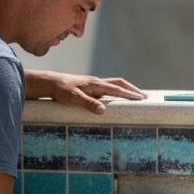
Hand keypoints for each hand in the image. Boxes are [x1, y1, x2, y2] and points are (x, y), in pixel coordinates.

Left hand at [25, 69, 147, 113]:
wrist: (50, 83)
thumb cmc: (61, 90)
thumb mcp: (73, 98)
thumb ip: (88, 104)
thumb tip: (103, 110)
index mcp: (95, 84)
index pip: (116, 89)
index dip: (129, 94)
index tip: (141, 99)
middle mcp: (97, 82)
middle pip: (120, 83)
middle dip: (132, 90)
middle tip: (144, 97)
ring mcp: (94, 84)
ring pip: (115, 85)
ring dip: (126, 90)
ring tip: (135, 97)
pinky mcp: (91, 88)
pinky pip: (108, 89)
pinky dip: (117, 92)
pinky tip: (118, 99)